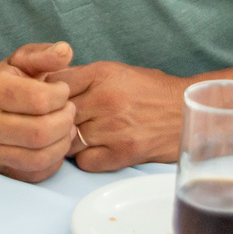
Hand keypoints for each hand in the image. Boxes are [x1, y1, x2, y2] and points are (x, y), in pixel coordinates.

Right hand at [0, 43, 76, 182]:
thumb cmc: (8, 85)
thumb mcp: (21, 63)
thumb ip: (44, 55)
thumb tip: (66, 50)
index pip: (40, 99)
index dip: (61, 95)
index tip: (62, 91)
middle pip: (41, 131)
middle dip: (65, 120)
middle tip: (69, 110)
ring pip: (41, 155)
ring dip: (63, 141)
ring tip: (66, 126)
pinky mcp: (0, 169)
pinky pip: (37, 172)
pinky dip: (54, 159)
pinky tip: (56, 143)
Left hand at [58, 61, 186, 171]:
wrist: (186, 109)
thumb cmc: (149, 90)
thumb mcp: (116, 71)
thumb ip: (83, 77)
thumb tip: (47, 84)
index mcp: (102, 75)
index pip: (56, 82)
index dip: (47, 92)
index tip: (46, 99)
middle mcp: (105, 100)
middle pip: (57, 113)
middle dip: (52, 119)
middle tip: (53, 123)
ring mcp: (113, 129)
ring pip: (67, 141)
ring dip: (67, 142)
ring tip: (73, 138)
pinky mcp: (123, 154)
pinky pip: (85, 162)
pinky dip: (84, 159)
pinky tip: (91, 151)